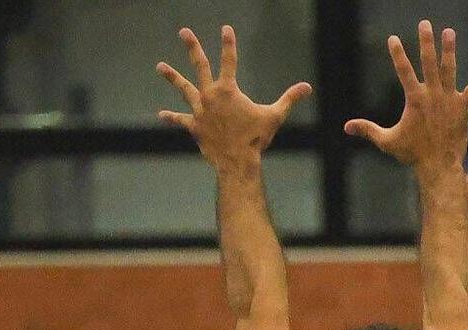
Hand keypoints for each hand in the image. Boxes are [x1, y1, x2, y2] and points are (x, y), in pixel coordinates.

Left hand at [158, 26, 311, 168]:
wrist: (237, 162)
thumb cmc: (256, 139)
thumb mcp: (274, 116)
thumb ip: (289, 99)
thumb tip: (308, 87)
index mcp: (229, 90)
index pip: (230, 59)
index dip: (229, 43)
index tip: (226, 28)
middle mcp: (211, 95)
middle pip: (200, 65)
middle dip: (192, 46)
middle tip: (184, 31)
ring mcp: (200, 110)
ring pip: (184, 89)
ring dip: (172, 76)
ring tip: (160, 66)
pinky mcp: (195, 126)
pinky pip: (181, 120)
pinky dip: (172, 118)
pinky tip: (161, 115)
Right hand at [345, 21, 467, 171]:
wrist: (438, 167)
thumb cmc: (412, 155)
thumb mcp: (387, 141)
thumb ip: (368, 130)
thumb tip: (346, 127)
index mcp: (414, 99)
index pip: (403, 71)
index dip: (398, 55)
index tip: (393, 39)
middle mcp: (432, 95)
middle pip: (429, 62)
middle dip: (426, 42)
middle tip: (425, 24)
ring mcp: (449, 99)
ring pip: (449, 69)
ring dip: (449, 50)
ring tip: (449, 32)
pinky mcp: (463, 107)